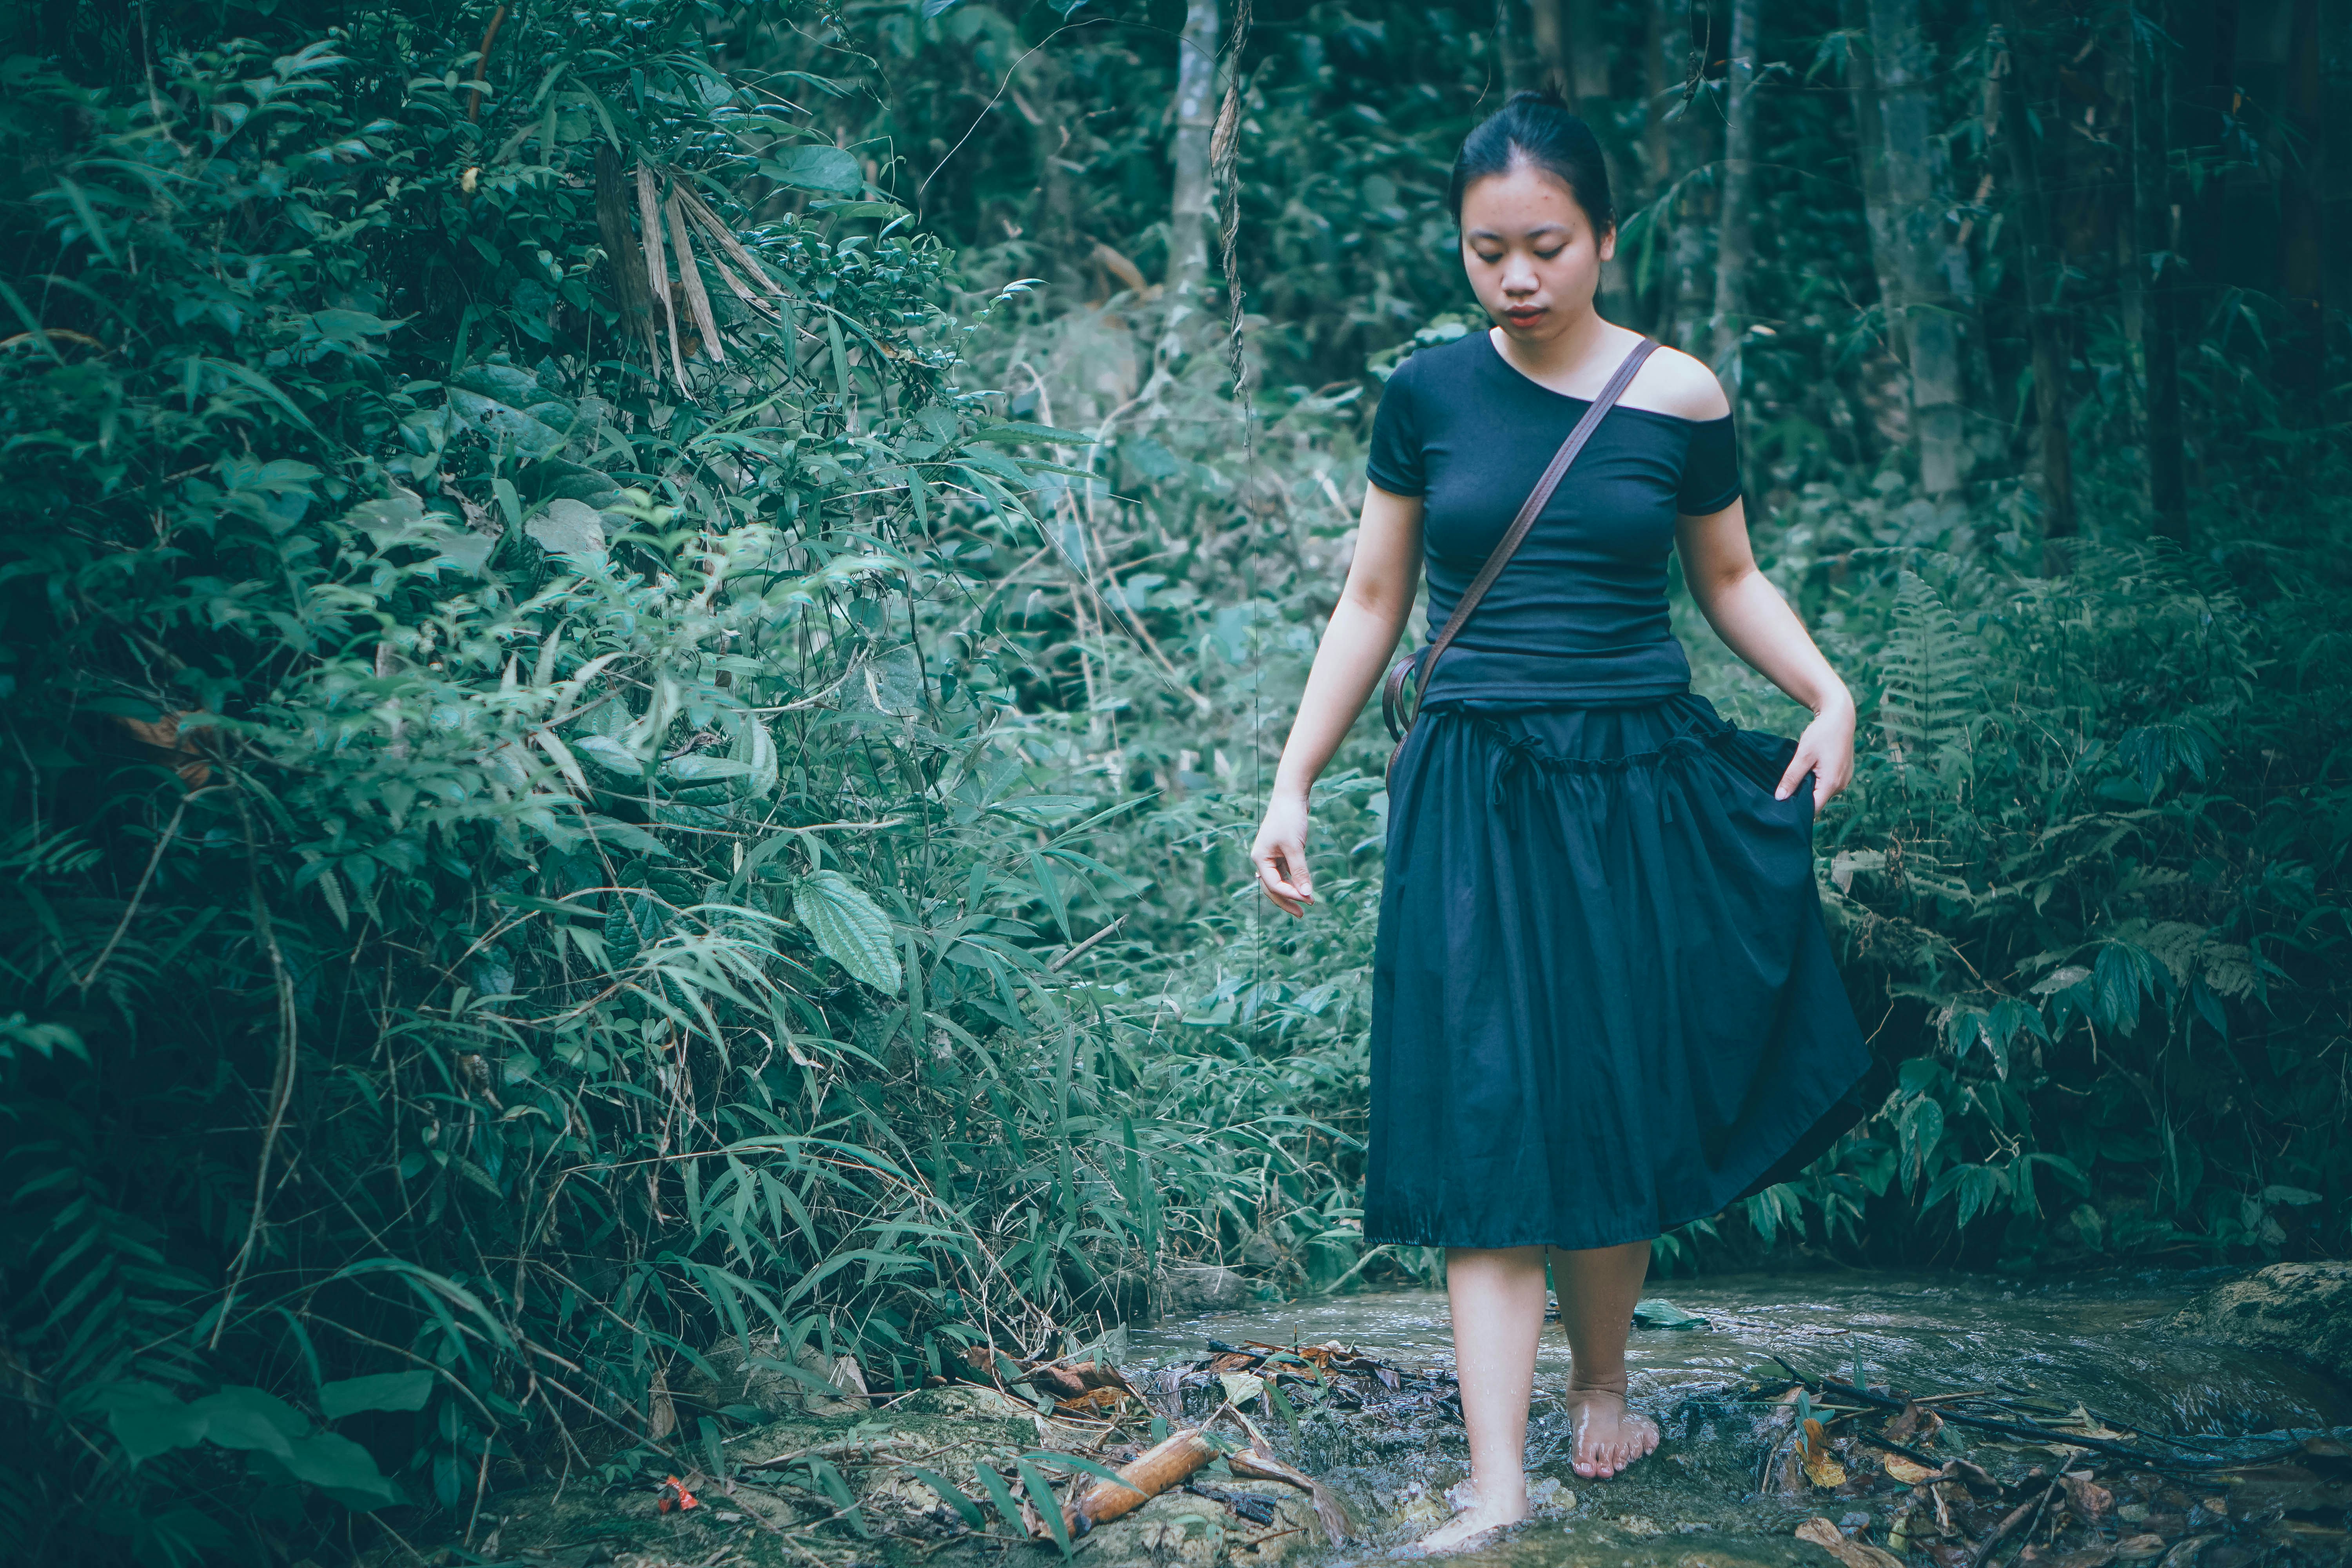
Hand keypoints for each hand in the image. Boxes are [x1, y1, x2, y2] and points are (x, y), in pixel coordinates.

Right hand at [1250, 789, 1314, 916]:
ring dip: (1292, 891)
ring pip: (1279, 881)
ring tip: (1308, 902)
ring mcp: (1271, 855)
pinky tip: (1303, 887)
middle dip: (1287, 901)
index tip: (1308, 899)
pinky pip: (1285, 872)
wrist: (1291, 796)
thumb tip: (1306, 894)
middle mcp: (1262, 859)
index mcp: (1260, 858)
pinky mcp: (1281, 851)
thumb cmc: (1290, 819)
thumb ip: (1299, 871)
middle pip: (1272, 887)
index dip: (1289, 894)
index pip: (1273, 884)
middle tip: (1303, 914)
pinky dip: (1294, 880)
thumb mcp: (1295, 847)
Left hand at [1775, 694, 1854, 812]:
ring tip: (1795, 776)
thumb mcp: (1803, 755)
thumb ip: (1791, 778)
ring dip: (1809, 787)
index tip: (1782, 804)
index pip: (1813, 808)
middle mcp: (1841, 785)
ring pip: (1822, 791)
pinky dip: (1817, 780)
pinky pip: (1828, 783)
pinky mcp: (1844, 772)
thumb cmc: (1822, 733)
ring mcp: (1844, 779)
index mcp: (1832, 783)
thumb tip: (1780, 798)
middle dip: (1801, 797)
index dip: (1797, 809)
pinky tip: (1807, 770)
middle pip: (1817, 800)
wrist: (1840, 716)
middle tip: (1783, 789)